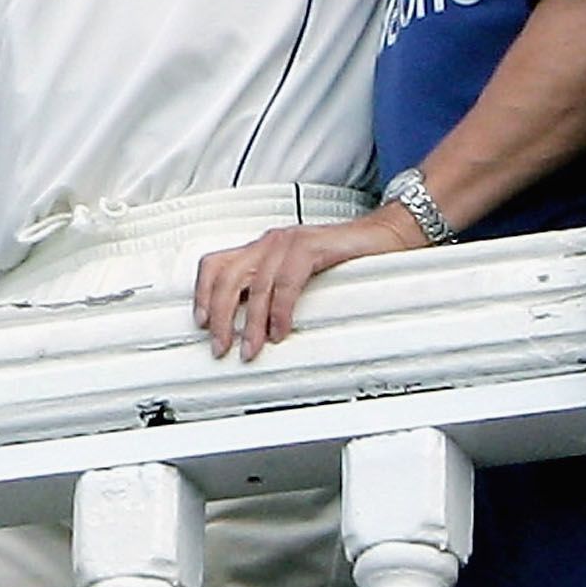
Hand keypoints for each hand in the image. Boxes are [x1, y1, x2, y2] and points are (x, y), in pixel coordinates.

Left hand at [191, 209, 421, 360]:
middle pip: (228, 276)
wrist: (384, 238)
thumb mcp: (298, 277)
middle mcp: (269, 242)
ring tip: (251, 349)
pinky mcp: (311, 246)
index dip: (203, 294)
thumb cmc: (343, 260)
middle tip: (222, 346)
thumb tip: (255, 327)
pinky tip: (281, 332)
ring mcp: (288, 242)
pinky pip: (287, 282)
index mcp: (261, 249)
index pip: (216, 265)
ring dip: (251, 322)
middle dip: (221, 316)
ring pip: (256, 283)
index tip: (201, 322)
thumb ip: (274, 293)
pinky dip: (281, 311)